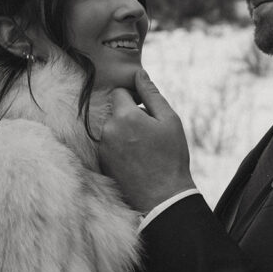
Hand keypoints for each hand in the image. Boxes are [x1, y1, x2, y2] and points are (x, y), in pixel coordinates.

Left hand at [98, 69, 194, 213]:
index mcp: (125, 116)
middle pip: (115, 111)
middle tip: (149, 133)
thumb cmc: (170, 157)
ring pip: (112, 128)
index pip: (120, 92)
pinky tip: (136, 159)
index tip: (147, 111)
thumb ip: (152, 94)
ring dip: (124, 132)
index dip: (134, 98)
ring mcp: (103, 148)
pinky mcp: (102, 162)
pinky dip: (120, 147)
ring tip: (144, 149)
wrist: (162, 197)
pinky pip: (109, 145)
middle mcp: (108, 130)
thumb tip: (139, 73)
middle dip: (129, 115)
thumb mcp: (169, 121)